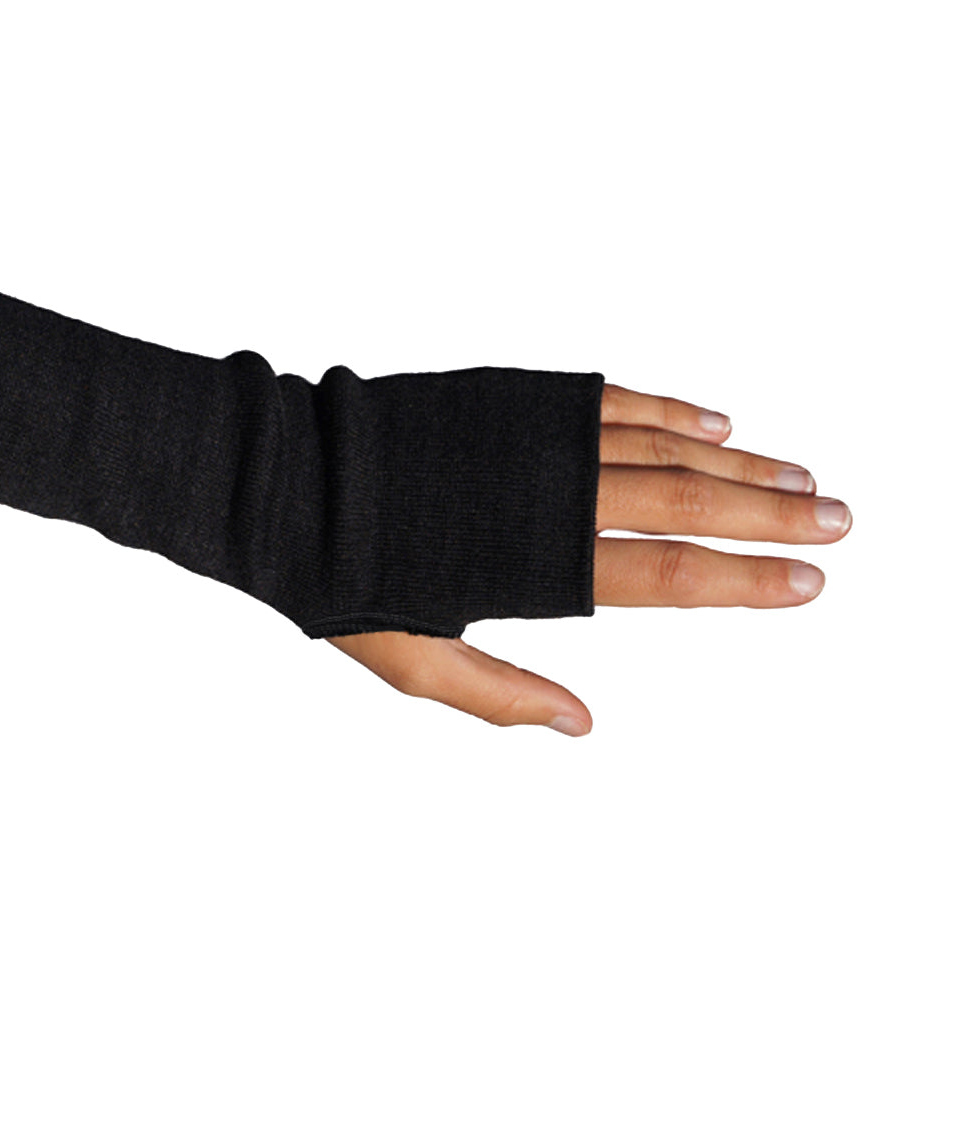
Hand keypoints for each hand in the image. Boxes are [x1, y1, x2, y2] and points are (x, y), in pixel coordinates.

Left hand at [324, 383, 852, 733]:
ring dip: (738, 461)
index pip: (667, 575)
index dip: (745, 579)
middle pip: (686, 502)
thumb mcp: (410, 658)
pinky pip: (609, 401)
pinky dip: (669, 410)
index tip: (809, 579)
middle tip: (840, 518)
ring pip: (661, 446)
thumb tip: (580, 724)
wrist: (281, 479)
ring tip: (801, 475)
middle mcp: (547, 492)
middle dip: (770, 514)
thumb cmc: (338, 577)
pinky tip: (716, 421)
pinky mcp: (512, 397)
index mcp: (533, 563)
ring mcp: (533, 437)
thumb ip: (498, 693)